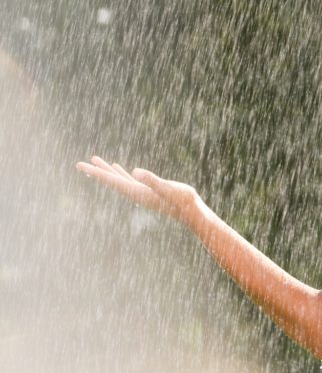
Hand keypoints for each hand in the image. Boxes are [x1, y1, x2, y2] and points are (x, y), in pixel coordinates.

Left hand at [76, 156, 199, 222]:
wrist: (192, 212)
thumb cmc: (182, 201)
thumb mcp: (168, 188)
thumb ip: (152, 180)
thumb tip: (135, 172)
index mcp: (137, 191)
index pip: (112, 181)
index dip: (96, 172)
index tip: (80, 166)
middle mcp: (135, 193)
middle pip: (111, 180)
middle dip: (96, 171)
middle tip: (79, 164)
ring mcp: (141, 192)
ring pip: (118, 179)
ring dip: (106, 171)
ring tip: (95, 160)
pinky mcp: (149, 190)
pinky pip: (130, 180)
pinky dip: (121, 173)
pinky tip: (119, 167)